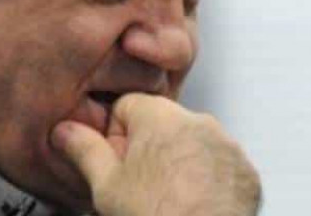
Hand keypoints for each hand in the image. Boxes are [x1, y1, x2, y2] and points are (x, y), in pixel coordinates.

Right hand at [51, 93, 260, 215]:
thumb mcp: (106, 186)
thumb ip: (84, 149)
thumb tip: (65, 131)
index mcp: (160, 116)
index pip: (127, 105)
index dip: (116, 135)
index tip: (117, 161)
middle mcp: (198, 122)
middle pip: (162, 125)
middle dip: (149, 149)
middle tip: (139, 185)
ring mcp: (226, 145)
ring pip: (192, 144)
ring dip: (179, 163)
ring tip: (168, 198)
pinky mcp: (245, 170)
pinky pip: (220, 166)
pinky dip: (208, 181)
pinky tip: (193, 204)